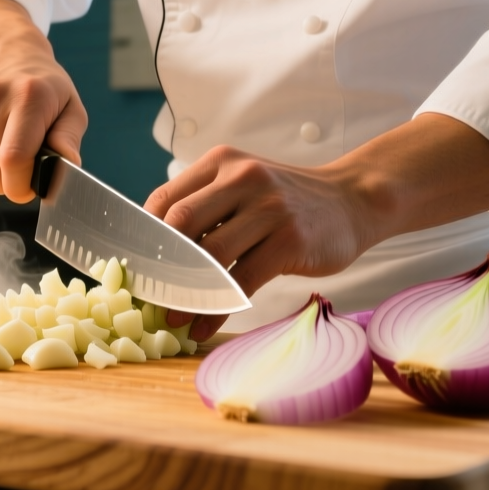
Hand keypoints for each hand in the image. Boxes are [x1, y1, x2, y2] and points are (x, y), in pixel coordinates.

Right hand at [0, 0, 87, 201]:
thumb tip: (67, 165)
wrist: (4, 49)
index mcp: (28, 96)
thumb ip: (69, 138)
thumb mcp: (70, 105)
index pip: (14, 158)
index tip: (33, 186)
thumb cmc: (44, 85)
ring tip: (10, 153)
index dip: (22, 186)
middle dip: (9, 186)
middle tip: (24, 173)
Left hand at [147, 114, 488, 341]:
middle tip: (147, 298)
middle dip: (158, 266)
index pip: (165, 198)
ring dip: (184, 294)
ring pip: (209, 256)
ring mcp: (269, 208)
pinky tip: (203, 327)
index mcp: (222, 162)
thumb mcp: (244, 185)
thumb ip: (206, 206)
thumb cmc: (289, 201)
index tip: (134, 269)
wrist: (353, 200)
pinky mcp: (289, 240)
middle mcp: (243, 178)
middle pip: (180, 223)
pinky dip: (216, 309)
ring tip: (172, 320)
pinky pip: (240, 281)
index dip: (143, 238)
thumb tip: (155, 253)